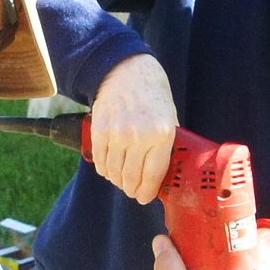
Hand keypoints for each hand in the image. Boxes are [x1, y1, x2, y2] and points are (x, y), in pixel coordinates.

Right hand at [89, 54, 178, 205]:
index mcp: (162, 135)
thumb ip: (165, 146)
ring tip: (120, 179)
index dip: (147, 192)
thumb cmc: (152, 96)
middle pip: (131, 178)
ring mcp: (118, 134)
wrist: (127, 72)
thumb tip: (162, 174)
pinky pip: (100, 160)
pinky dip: (104, 169)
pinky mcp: (100, 130)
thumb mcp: (169, 119)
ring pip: (114, 172)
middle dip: (131, 189)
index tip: (144, 198)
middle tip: (132, 192)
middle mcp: (140, 136)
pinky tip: (108, 168)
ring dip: (117, 180)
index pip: (153, 175)